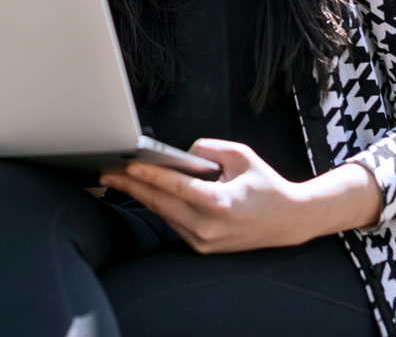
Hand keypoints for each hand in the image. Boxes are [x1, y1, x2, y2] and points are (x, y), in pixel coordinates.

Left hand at [99, 139, 382, 253]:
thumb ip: (208, 149)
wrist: (287, 221)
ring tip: (119, 179)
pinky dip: (159, 206)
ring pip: (164, 215)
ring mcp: (204, 241)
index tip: (127, 165)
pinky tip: (143, 192)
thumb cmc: (264, 184)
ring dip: (142, 197)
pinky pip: (173, 223)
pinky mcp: (202, 247)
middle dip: (132, 187)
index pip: (175, 189)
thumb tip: (181, 154)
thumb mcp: (241, 155)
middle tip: (108, 173)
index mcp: (220, 205)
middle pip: (161, 204)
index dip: (149, 176)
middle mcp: (209, 228)